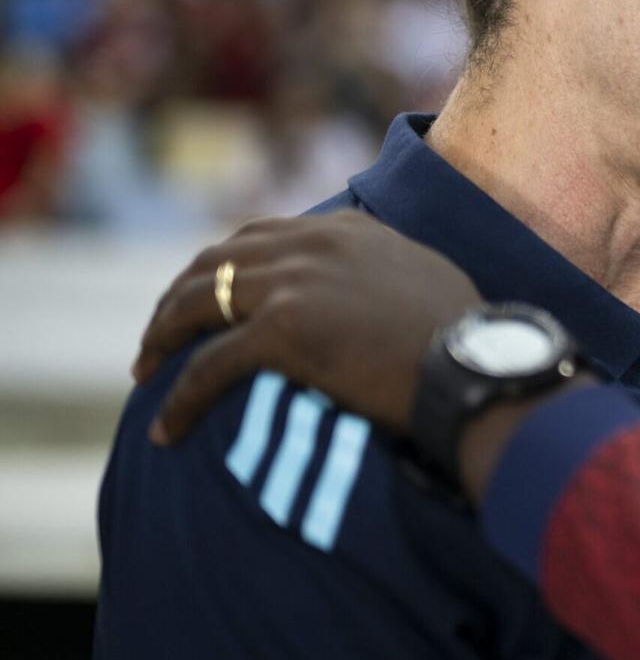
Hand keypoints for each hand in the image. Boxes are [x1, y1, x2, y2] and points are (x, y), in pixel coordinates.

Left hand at [137, 211, 481, 445]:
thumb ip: (383, 269)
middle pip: (215, 261)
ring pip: (197, 304)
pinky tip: (165, 430)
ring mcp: (293, 284)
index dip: (223, 265)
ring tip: (145, 371)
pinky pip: (209, 367)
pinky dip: (180, 401)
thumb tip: (375, 290)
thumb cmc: (467, 337)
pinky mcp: (282, 331)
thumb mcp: (424, 277)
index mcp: (344, 229)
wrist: (475, 366)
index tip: (208, 295)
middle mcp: (312, 244)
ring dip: (161, 339)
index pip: (260, 236)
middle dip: (177, 297)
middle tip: (159, 334)